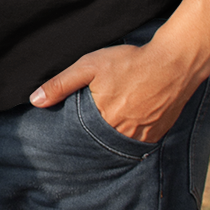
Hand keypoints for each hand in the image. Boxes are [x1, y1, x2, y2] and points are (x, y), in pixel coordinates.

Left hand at [29, 40, 202, 143]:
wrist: (174, 63)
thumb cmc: (129, 62)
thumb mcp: (89, 66)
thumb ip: (61, 84)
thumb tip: (35, 100)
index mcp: (103, 120)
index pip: (78, 138)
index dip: (70, 137)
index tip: (60, 139)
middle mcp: (123, 134)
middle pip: (98, 145)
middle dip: (88, 142)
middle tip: (81, 136)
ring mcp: (143, 138)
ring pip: (117, 147)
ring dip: (107, 142)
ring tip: (101, 133)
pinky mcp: (157, 135)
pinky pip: (137, 145)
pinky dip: (127, 139)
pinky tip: (123, 127)